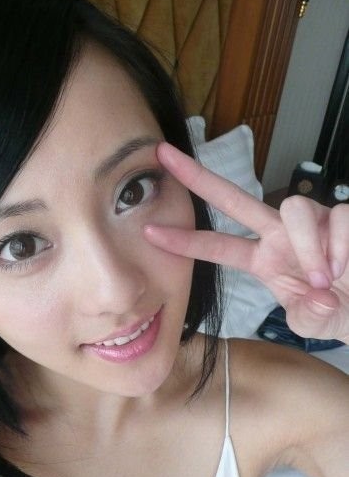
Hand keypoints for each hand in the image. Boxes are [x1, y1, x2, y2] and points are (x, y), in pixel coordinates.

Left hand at [144, 142, 348, 343]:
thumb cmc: (338, 309)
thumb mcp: (312, 321)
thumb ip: (307, 314)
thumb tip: (316, 297)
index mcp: (263, 259)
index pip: (217, 246)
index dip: (185, 241)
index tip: (148, 232)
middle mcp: (280, 233)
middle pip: (233, 198)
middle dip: (198, 177)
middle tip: (165, 155)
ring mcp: (311, 221)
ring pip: (293, 208)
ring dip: (307, 246)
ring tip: (322, 278)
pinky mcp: (343, 216)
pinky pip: (337, 220)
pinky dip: (340, 248)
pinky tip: (345, 267)